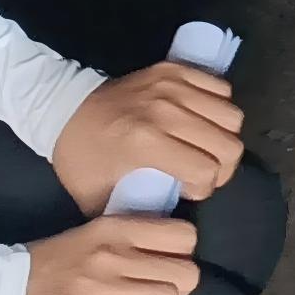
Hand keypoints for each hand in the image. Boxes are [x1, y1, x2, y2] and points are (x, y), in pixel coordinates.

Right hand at [18, 211, 199, 294]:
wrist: (3, 292)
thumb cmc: (52, 264)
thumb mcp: (92, 235)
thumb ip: (131, 239)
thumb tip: (173, 254)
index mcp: (115, 227)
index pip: (183, 236)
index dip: (182, 254)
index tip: (166, 263)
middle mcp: (112, 252)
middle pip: (185, 274)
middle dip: (176, 288)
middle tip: (154, 291)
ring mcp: (100, 285)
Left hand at [52, 60, 246, 213]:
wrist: (62, 109)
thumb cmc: (81, 157)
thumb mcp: (97, 199)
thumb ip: (133, 215)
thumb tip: (164, 226)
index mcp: (145, 142)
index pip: (206, 170)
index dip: (204, 188)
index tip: (188, 190)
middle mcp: (165, 110)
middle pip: (228, 144)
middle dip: (221, 167)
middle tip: (203, 171)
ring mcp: (172, 85)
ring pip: (231, 116)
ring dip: (223, 137)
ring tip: (204, 146)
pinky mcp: (174, 68)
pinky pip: (222, 89)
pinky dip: (219, 108)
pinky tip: (201, 121)